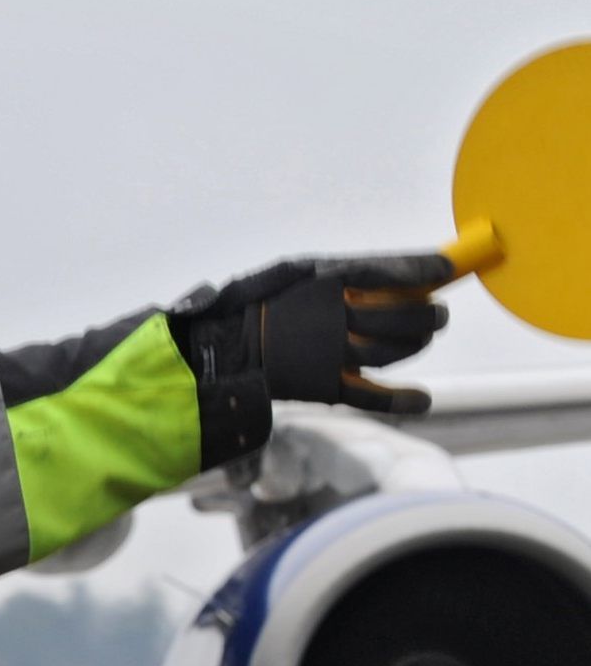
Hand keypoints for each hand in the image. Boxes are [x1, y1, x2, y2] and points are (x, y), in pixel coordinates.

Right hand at [170, 254, 450, 418]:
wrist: (219, 347)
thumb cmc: (256, 304)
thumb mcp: (294, 272)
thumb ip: (339, 273)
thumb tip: (397, 274)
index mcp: (323, 280)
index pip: (384, 270)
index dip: (421, 268)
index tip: (446, 266)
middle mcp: (332, 314)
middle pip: (401, 315)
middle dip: (428, 314)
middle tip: (436, 312)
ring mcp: (331, 352)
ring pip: (393, 349)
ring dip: (417, 343)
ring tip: (424, 336)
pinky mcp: (325, 385)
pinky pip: (373, 395)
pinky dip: (401, 399)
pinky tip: (422, 398)